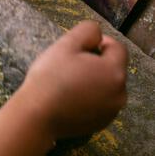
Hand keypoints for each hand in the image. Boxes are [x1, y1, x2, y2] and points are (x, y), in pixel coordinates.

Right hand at [19, 21, 127, 138]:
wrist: (36, 116)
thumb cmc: (49, 78)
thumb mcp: (65, 45)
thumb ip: (87, 31)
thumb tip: (97, 36)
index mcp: (114, 71)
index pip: (116, 48)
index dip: (98, 42)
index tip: (77, 48)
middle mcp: (120, 93)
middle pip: (112, 69)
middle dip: (95, 64)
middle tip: (69, 66)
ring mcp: (111, 112)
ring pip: (106, 87)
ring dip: (93, 82)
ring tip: (69, 84)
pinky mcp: (100, 124)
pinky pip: (99, 104)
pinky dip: (89, 99)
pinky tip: (69, 100)